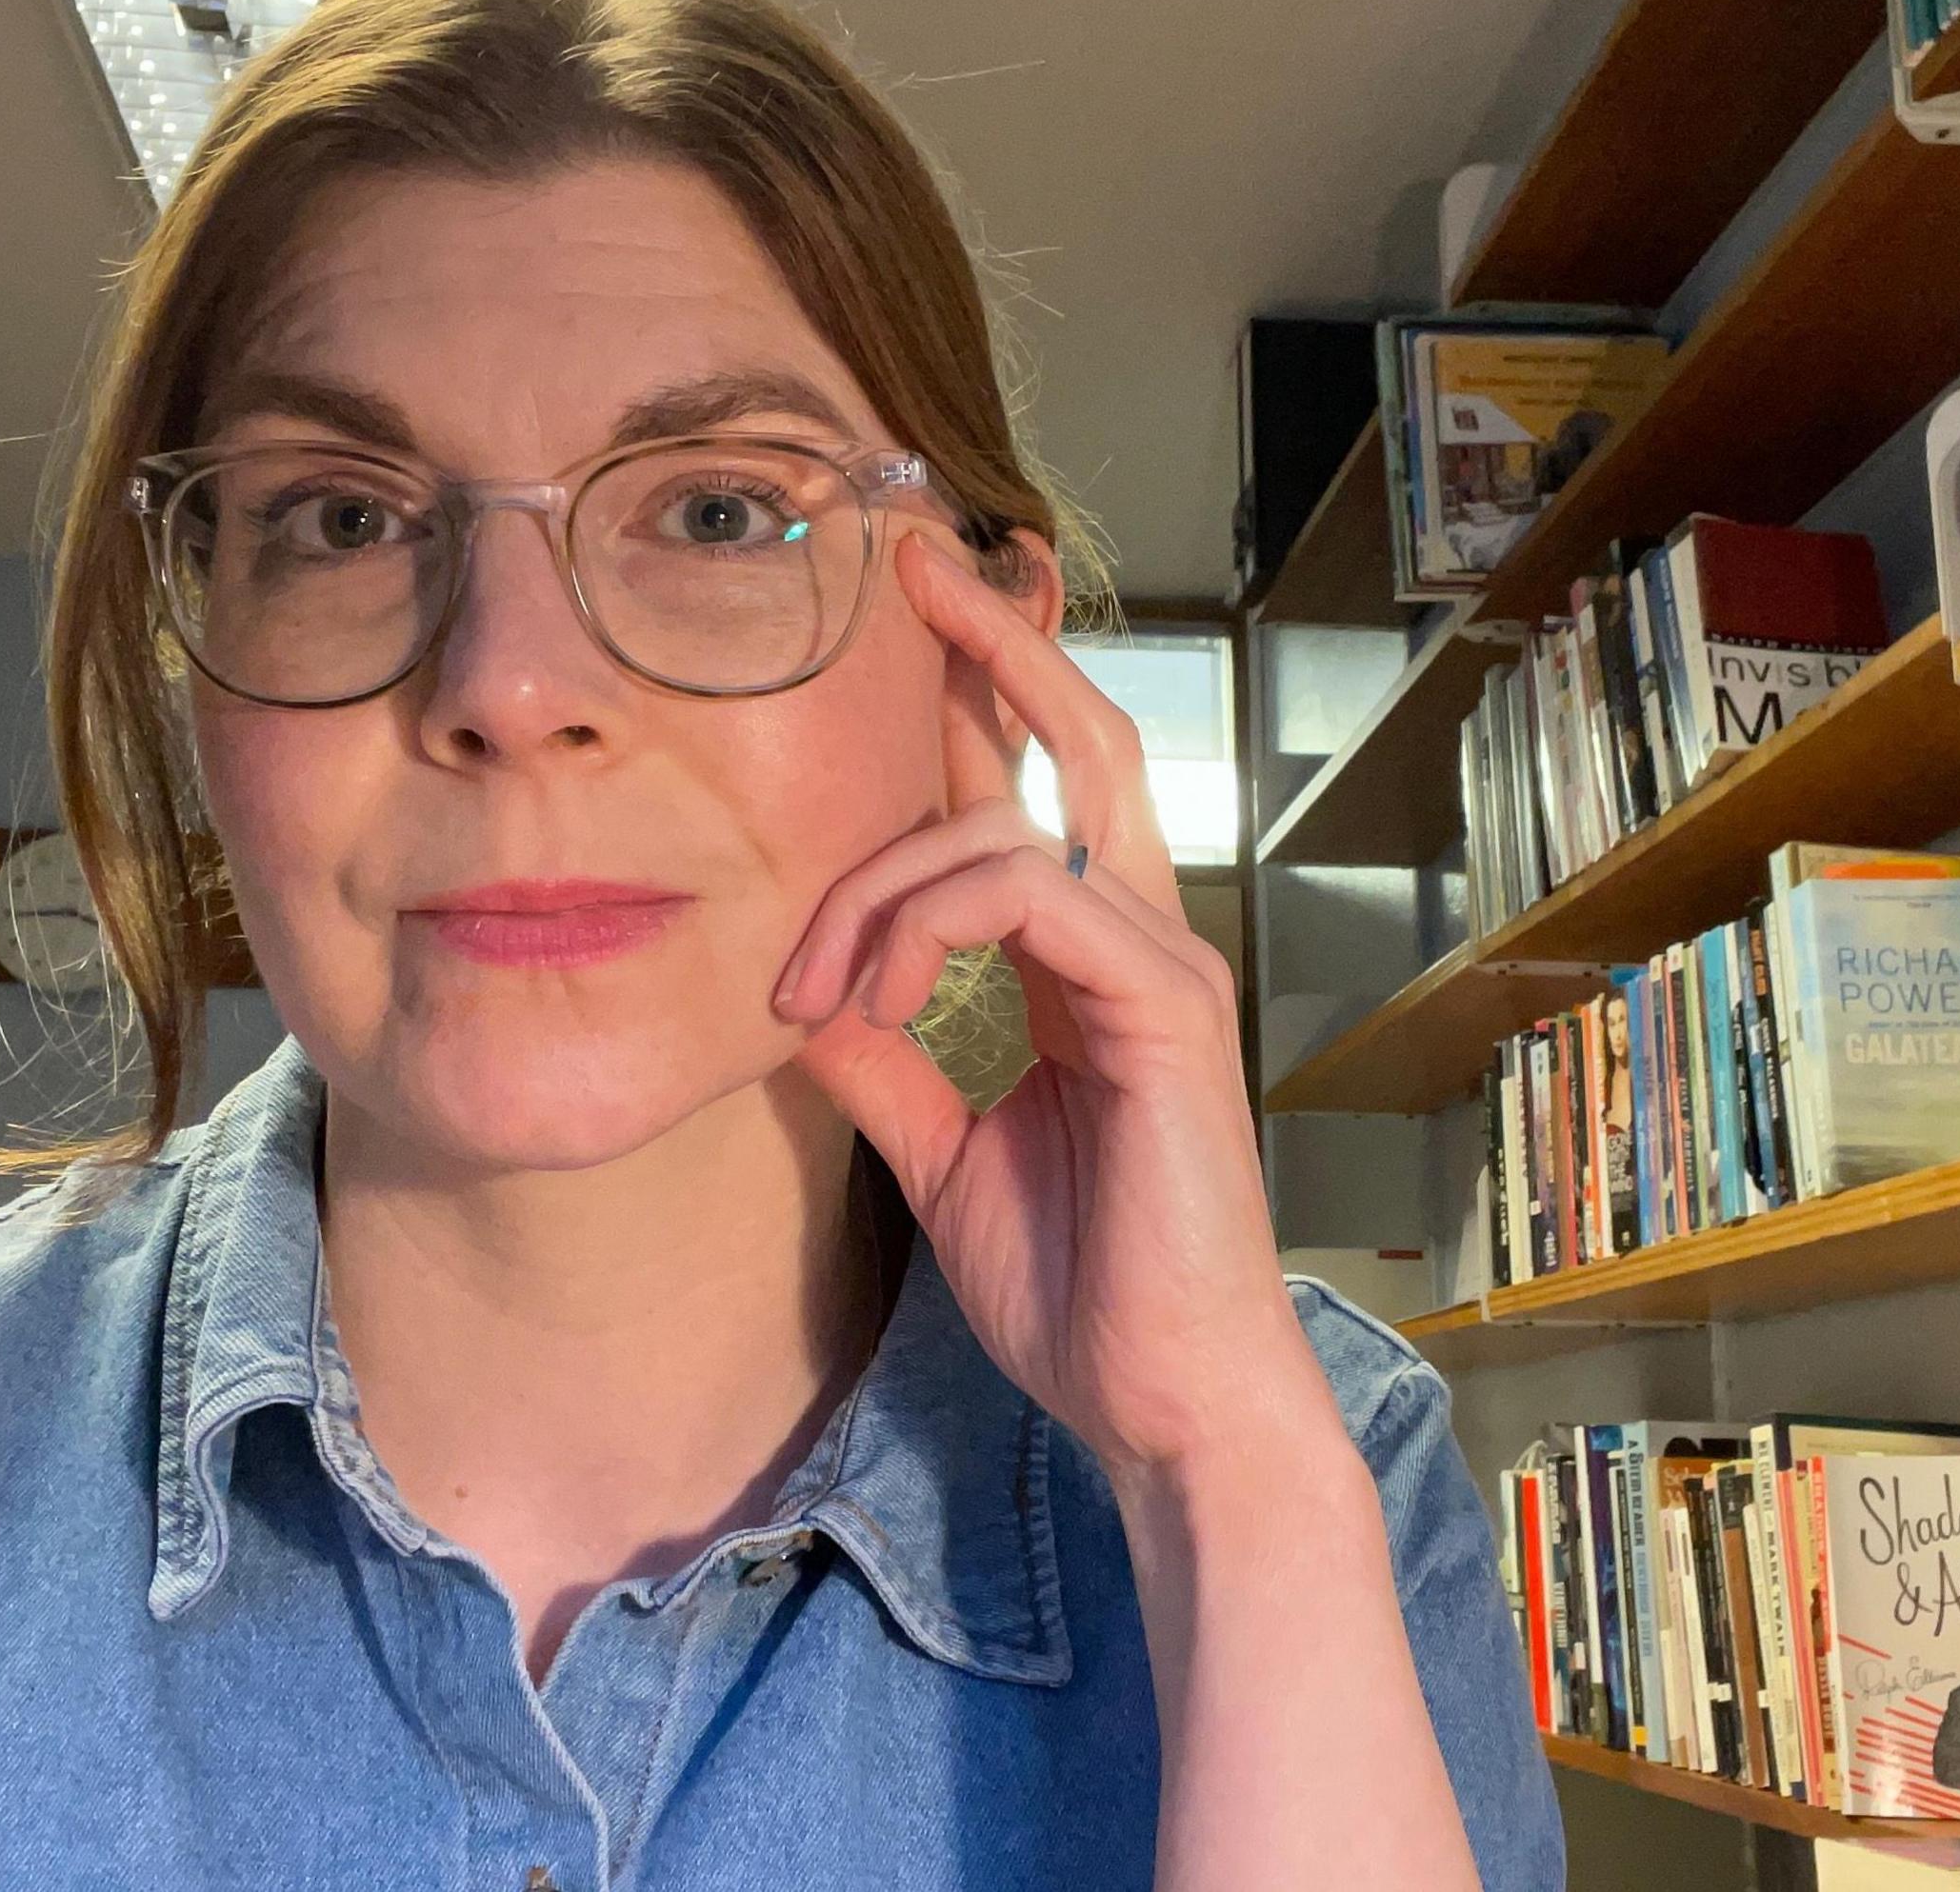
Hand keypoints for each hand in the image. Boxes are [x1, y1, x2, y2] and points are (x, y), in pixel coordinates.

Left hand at [774, 533, 1334, 1481]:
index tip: (911, 616)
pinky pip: (1027, 897)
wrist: (1164, 1399)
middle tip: (910, 561)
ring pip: (1004, 832)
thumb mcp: (943, 1156)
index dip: (974, 704)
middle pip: (1075, 745)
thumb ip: (884, 1066)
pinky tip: (869, 1000)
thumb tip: (795, 1001)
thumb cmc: (1079, 1292)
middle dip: (991, 643)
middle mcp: (1135, 943)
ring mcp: (1158, 967)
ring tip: (810, 988)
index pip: (1026, 803)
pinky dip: (923, 926)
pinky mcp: (1161, 1007)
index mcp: (1085, 970)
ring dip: (874, 886)